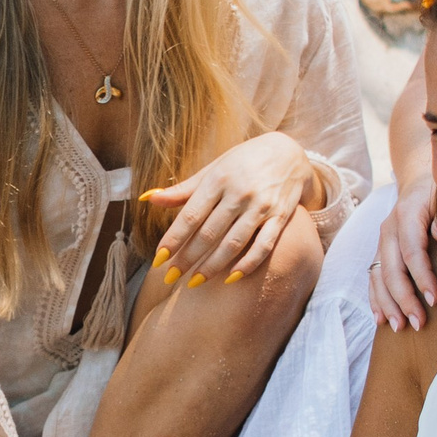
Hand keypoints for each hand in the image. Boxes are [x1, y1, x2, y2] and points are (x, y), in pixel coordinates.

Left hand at [145, 132, 315, 287]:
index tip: (158, 259)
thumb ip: (183, 190)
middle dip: (187, 257)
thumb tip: (148, 198)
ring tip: (194, 283)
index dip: (173, 239)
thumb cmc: (243, 163)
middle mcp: (239, 193)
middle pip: (209, 233)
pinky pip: (264, 246)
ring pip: (233, 243)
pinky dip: (248, 264)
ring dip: (212, 266)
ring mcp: (261, 206)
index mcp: (218, 179)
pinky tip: (231, 279)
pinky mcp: (280, 217)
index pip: (191, 215)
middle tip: (170, 276)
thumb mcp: (213, 170)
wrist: (289, 153)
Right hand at [368, 173, 436, 331]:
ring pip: (378, 276)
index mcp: (407, 214)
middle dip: (404, 299)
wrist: (420, 183)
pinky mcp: (380, 252)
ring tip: (400, 327)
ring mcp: (382, 241)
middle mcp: (389, 228)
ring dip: (388, 304)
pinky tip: (381, 319)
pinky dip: (376, 299)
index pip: (411, 250)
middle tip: (419, 323)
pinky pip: (373, 278)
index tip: (435, 300)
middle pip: (391, 268)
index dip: (422, 276)